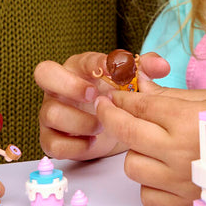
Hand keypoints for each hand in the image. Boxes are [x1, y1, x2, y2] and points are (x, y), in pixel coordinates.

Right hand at [34, 51, 170, 159]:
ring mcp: (50, 113)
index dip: (96, 65)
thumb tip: (161, 66)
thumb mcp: (130, 83)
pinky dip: (75, 146)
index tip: (113, 73)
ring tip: (102, 127)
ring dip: (80, 122)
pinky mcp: (50, 139)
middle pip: (43, 73)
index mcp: (77, 68)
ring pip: (51, 113)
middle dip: (70, 85)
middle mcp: (58, 87)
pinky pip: (52, 144)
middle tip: (95, 96)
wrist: (111, 130)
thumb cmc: (115, 99)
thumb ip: (145, 69)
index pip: (78, 59)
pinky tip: (93, 143)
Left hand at [95, 82, 205, 205]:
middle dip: (112, 117)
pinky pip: (148, 194)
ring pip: (132, 166)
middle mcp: (179, 153)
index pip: (137, 107)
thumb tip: (138, 85)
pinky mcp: (185, 203)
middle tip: (108, 108)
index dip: (119, 99)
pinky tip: (161, 169)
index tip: (111, 95)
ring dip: (135, 151)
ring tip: (150, 143)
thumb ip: (168, 95)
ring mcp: (181, 181)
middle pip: (127, 134)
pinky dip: (149, 182)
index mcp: (186, 122)